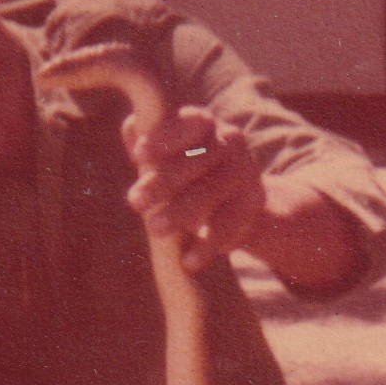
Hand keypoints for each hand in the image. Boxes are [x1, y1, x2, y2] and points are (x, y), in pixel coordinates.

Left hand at [127, 107, 265, 273]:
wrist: (235, 200)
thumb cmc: (185, 171)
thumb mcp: (165, 154)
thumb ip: (146, 142)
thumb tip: (133, 130)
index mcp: (205, 123)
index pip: (190, 122)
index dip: (165, 136)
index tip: (140, 154)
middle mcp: (230, 142)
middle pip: (197, 159)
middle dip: (163, 181)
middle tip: (135, 202)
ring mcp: (246, 172)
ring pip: (213, 191)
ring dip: (182, 210)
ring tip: (154, 228)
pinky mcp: (252, 204)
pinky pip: (230, 225)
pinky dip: (208, 245)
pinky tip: (189, 262)